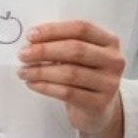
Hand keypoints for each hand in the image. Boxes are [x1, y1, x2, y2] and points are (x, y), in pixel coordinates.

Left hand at [17, 20, 126, 137]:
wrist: (98, 109)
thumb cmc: (83, 75)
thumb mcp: (80, 56)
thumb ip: (63, 43)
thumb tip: (31, 41)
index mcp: (110, 41)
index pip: (81, 28)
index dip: (54, 30)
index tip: (30, 35)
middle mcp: (114, 60)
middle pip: (76, 50)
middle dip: (44, 51)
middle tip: (23, 54)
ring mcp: (109, 83)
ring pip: (70, 73)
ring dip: (41, 71)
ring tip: (23, 71)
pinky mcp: (99, 103)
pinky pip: (67, 93)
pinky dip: (45, 87)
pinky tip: (32, 84)